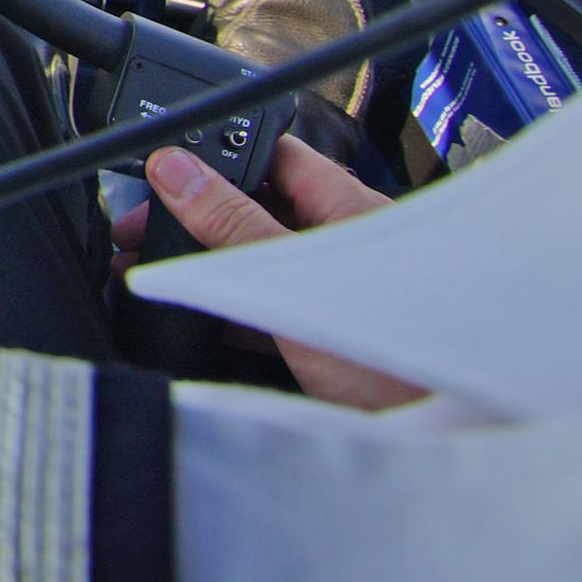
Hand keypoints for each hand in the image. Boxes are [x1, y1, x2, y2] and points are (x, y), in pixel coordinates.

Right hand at [125, 137, 424, 411]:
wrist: (438, 428)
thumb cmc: (392, 350)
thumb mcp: (289, 277)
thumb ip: (232, 222)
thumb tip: (178, 171)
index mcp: (345, 203)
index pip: (273, 154)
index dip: (217, 155)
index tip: (164, 171)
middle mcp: (342, 237)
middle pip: (259, 204)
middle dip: (198, 212)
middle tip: (143, 225)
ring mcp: (334, 285)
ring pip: (258, 255)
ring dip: (206, 259)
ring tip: (148, 263)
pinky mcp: (326, 331)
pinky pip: (266, 302)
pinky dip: (227, 303)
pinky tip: (192, 314)